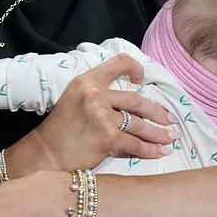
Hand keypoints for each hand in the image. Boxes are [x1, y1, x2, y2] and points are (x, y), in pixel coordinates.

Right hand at [30, 54, 177, 170]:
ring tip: (170, 137)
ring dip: (159, 133)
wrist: (46, 154)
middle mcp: (95, 95)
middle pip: (137, 100)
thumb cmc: (61, 129)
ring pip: (140, 124)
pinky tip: (161, 151)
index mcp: (87, 81)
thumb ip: (98, 93)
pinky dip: (151, 149)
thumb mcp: (75, 98)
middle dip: (157, 112)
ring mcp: (102, 116)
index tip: (143, 80)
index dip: (136, 68)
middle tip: (169, 120)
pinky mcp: (107, 138)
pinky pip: (136, 144)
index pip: (119, 62)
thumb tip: (131, 100)